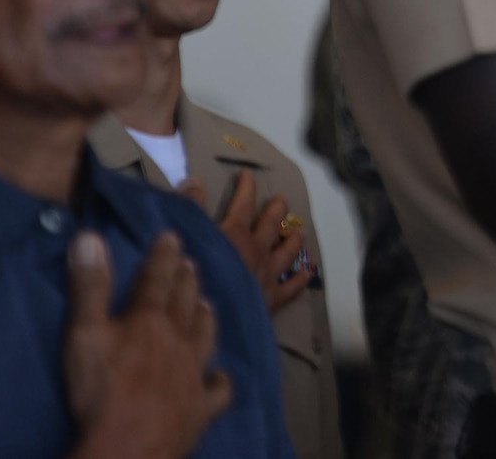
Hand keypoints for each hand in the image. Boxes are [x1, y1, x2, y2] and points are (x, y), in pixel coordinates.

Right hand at [64, 231, 231, 458]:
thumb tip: (90, 237)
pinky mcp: (201, 408)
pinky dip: (220, 381)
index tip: (172, 237)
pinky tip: (220, 377)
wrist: (128, 448)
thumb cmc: (101, 391)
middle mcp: (179, 341)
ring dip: (206, 318)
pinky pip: (218, 391)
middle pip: (185, 303)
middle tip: (191, 265)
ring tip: (207, 304)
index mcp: (149, 321)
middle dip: (188, 281)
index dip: (164, 256)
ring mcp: (194, 374)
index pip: (158, 279)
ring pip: (206, 337)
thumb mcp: (85, 334)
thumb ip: (90, 287)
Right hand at [183, 171, 311, 316]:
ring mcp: (267, 275)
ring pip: (287, 252)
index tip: (248, 175)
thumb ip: (190, 209)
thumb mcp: (186, 238)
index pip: (243, 205)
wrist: (210, 320)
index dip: (246, 188)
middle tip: (282, 199)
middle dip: (277, 210)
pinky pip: (291, 287)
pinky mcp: (271, 300)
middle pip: (271, 225)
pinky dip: (301, 279)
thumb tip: (193, 181)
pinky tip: (308, 273)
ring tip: (299, 232)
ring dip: (293, 240)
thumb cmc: (194, 279)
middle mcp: (257, 251)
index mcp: (236, 234)